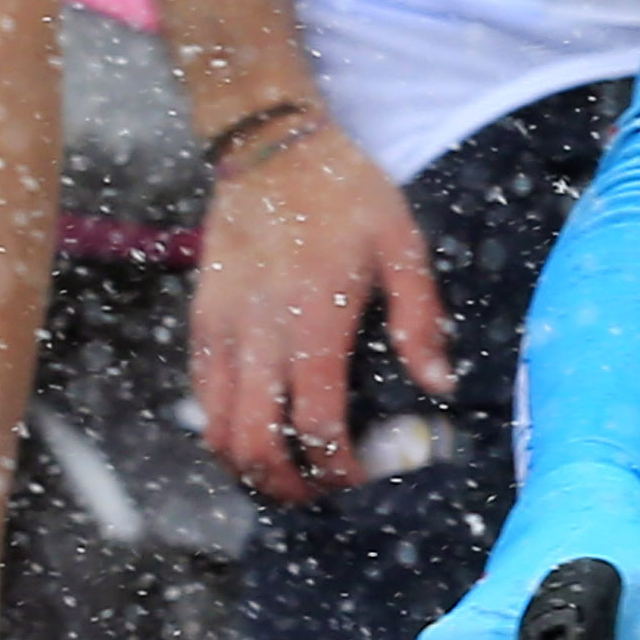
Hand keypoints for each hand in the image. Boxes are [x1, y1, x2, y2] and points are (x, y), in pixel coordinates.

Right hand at [189, 117, 451, 501]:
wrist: (271, 147)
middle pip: (253, 442)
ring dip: (248, 464)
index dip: (334, 466)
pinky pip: (201, 393)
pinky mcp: (202, 319)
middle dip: (284, 484)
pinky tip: (256, 425)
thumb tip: (438, 385)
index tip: (357, 475)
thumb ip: (419, 320)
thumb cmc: (345, 193)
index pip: (315, 422)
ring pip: (217, 428)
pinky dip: (223, 425)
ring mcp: (223, 328)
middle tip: (316, 491)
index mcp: (315, 320)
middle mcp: (260, 333)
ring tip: (285, 470)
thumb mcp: (402, 244)